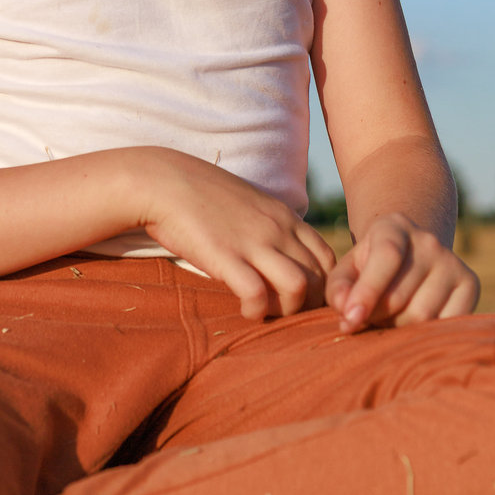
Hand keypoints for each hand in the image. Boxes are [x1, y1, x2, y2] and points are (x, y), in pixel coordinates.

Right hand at [130, 147, 336, 321]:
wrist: (166, 182)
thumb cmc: (204, 196)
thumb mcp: (251, 205)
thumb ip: (271, 226)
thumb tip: (281, 253)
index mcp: (285, 216)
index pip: (328, 258)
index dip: (322, 285)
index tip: (301, 298)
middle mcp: (278, 229)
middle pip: (319, 278)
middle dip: (308, 304)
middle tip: (284, 311)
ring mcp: (254, 242)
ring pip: (299, 287)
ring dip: (287, 310)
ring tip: (267, 311)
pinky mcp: (227, 256)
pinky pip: (258, 294)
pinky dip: (257, 311)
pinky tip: (245, 310)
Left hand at [325, 212, 479, 332]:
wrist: (411, 257)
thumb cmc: (370, 268)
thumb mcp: (348, 270)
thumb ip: (339, 289)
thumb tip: (347, 313)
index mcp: (394, 227)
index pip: (386, 256)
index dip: (367, 291)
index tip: (350, 319)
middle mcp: (428, 241)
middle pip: (400, 297)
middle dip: (377, 317)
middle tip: (368, 319)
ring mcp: (453, 262)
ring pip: (422, 316)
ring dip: (398, 329)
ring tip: (389, 318)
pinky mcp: (471, 284)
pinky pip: (445, 325)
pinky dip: (425, 334)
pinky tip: (413, 323)